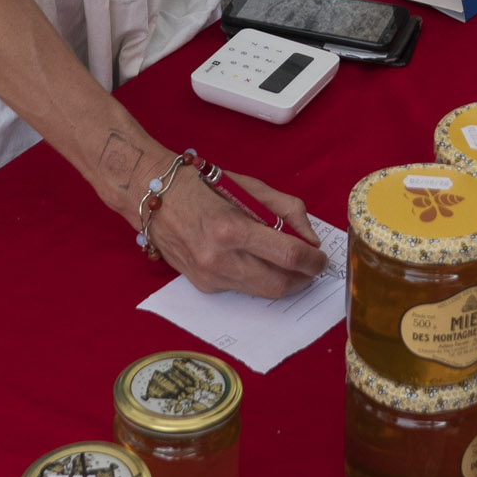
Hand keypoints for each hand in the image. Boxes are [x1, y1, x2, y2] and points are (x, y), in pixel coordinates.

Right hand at [149, 165, 327, 297]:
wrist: (154, 195)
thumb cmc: (204, 185)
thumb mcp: (250, 186)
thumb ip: (286, 210)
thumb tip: (311, 239)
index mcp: (233, 228)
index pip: (288, 255)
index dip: (313, 261)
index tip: (321, 258)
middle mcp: (220, 258)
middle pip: (278, 284)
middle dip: (302, 279)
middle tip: (311, 268)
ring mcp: (209, 276)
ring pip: (261, 292)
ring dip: (283, 281)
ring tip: (289, 265)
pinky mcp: (202, 285)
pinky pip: (241, 289)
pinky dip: (256, 278)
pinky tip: (254, 261)